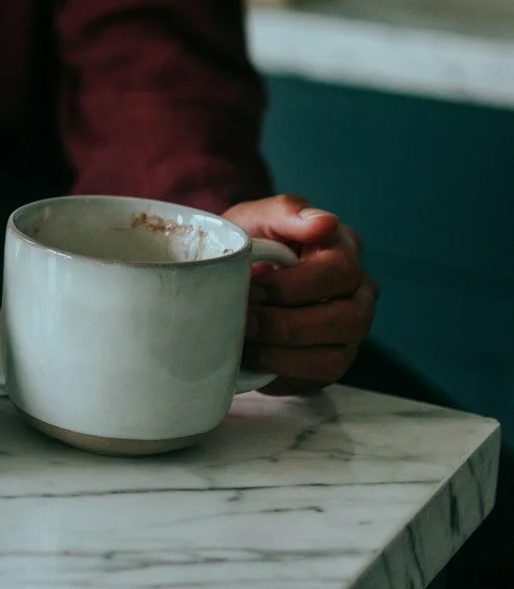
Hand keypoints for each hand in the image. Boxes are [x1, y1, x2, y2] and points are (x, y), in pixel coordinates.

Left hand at [222, 193, 378, 392]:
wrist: (229, 279)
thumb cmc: (251, 245)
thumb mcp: (257, 219)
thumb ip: (287, 212)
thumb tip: (326, 222)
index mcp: (345, 249)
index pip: (340, 270)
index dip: (291, 284)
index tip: (250, 284)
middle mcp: (359, 292)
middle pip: (350, 318)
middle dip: (287, 322)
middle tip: (245, 316)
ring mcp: (350, 332)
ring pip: (337, 355)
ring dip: (282, 350)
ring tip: (244, 337)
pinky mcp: (332, 361)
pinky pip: (318, 376)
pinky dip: (280, 368)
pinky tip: (251, 354)